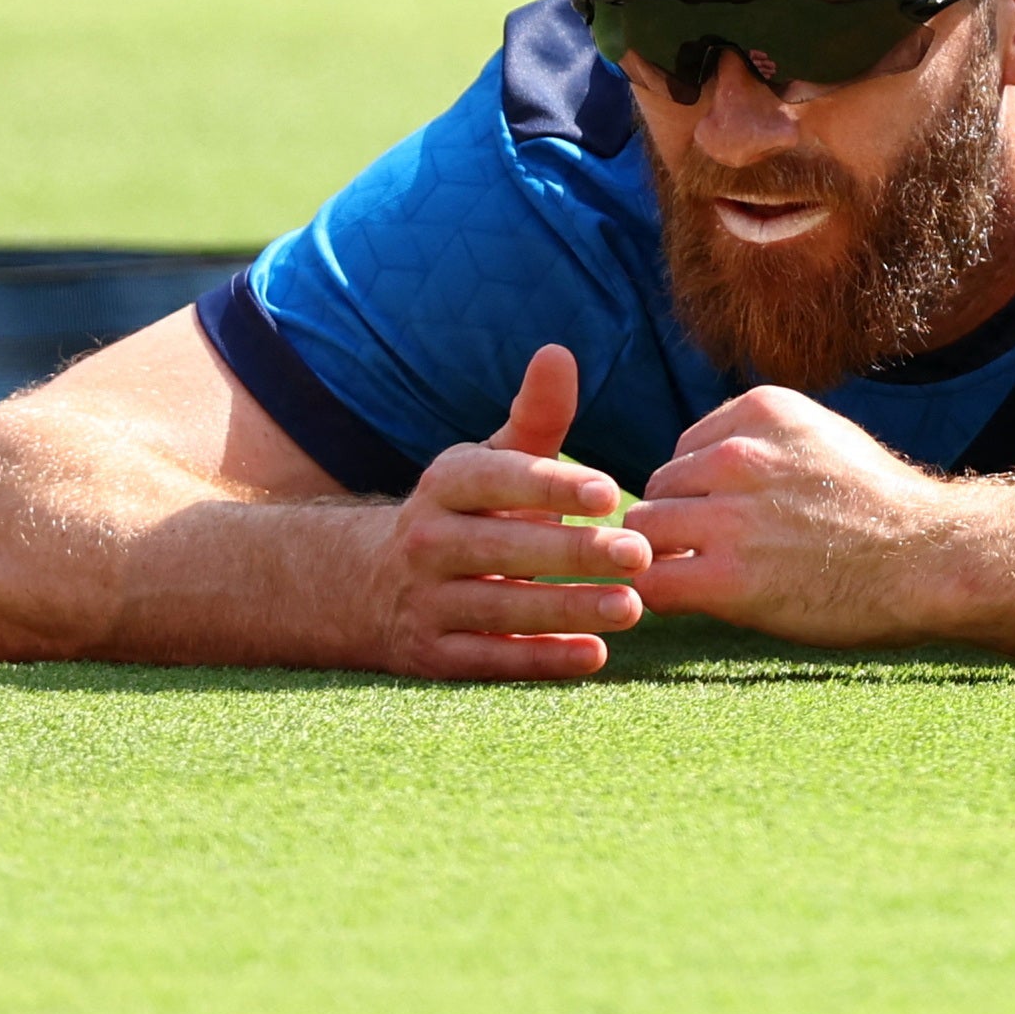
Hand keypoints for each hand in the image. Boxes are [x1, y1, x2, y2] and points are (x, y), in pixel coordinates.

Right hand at [370, 342, 649, 680]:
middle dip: (573, 553)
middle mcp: (426, 541)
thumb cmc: (468, 509)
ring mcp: (424, 602)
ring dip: (567, 610)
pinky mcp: (432, 655)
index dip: (550, 486)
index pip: (498, 481)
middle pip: (503, 548)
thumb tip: (559, 351)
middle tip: (640, 554)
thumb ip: (535, 415)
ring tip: (631, 608)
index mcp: (446, 484)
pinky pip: (488, 660)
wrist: (373, 584)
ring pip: (499, 608)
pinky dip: (539, 661)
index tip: (607, 492)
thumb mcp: (494, 461)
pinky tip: (593, 656)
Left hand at [628, 386, 965, 647]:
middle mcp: (740, 454)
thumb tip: (701, 470)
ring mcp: (731, 516)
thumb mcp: (824, 438)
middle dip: (678, 522)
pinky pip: (654, 583)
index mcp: (763, 411)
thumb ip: (764, 444)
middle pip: (658, 489)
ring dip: (665, 558)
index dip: (699, 491)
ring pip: (644, 532)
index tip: (732, 517)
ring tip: (705, 579)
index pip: (685, 450)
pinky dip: (662, 596)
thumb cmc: (885, 508)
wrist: (932, 559)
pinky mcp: (728, 579)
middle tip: (716, 555)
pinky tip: (697, 603)